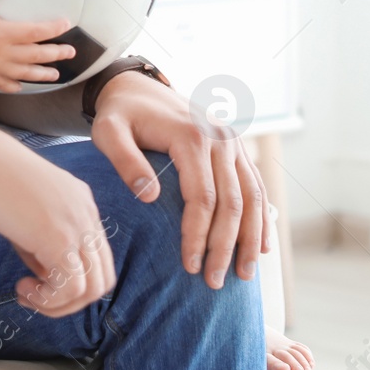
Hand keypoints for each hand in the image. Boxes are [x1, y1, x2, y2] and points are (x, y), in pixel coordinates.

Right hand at [0, 0, 76, 91]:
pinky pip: (2, 84)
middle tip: (71, 52)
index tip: (66, 24)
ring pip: (23, 73)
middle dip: (56, 54)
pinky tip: (21, 86)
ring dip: (42, 74)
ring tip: (56, 75)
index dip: (53, 29)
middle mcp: (2, 53)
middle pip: (35, 55)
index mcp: (2, 33)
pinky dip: (13, 86)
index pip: (35, 32)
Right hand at [0, 131, 115, 316]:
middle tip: (35, 296)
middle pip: (103, 278)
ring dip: (58, 304)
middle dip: (69, 300)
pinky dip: (48, 300)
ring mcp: (77, 224)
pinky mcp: (59, 237)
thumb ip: (43, 245)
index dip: (71, 280)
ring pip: (92, 289)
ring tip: (27, 294)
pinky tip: (22, 288)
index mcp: (82, 202)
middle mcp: (87, 212)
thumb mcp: (26, 215)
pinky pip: (70, 288)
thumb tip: (48, 279)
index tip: (36, 282)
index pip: (97, 258)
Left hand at [88, 72, 268, 288]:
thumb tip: (149, 197)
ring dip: (251, 238)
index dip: (199, 236)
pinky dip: (261, 217)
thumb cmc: (119, 115)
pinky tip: (260, 246)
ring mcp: (233, 141)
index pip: (203, 197)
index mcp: (191, 136)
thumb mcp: (108, 132)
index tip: (190, 267)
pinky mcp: (236, 147)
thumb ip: (125, 161)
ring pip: (252, 196)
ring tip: (244, 275)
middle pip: (232, 202)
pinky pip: (256, 185)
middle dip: (225, 246)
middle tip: (214, 283)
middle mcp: (220, 138)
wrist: (137, 87)